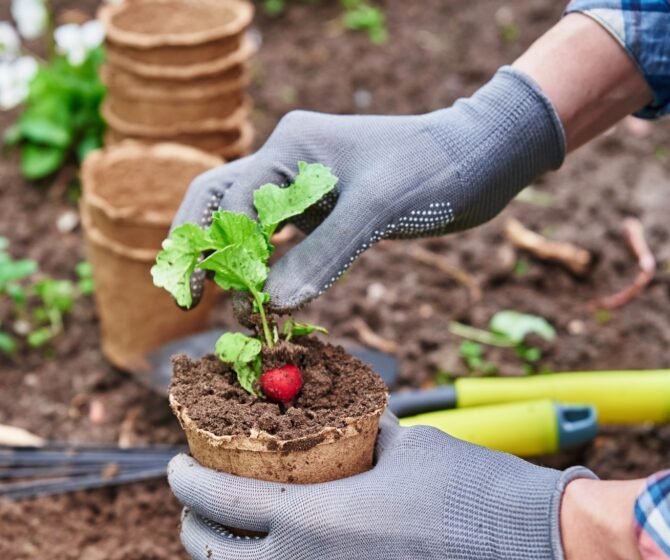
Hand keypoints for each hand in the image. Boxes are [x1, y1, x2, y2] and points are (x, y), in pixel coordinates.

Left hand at [167, 413, 603, 559]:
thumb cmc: (465, 486)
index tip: (176, 466)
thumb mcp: (402, 443)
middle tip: (191, 506)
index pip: (220, 502)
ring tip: (214, 547)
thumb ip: (359, 434)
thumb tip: (343, 416)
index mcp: (310, 521)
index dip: (186, 483)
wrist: (524, 549)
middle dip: (191, 531)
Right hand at [171, 66, 564, 310]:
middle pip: (217, 202)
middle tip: (189, 299)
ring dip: (227, 260)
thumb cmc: (432, 170)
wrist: (481, 160)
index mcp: (290, 147)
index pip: (236, 204)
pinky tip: (261, 296)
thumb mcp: (378, 209)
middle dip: (198, 248)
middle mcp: (287, 162)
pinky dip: (263, 267)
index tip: (241, 299)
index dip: (231, 254)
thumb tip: (273, 303)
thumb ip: (323, 254)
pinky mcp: (322, 210)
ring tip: (213, 303)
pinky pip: (277, 239)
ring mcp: (302, 186)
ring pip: (242, 221)